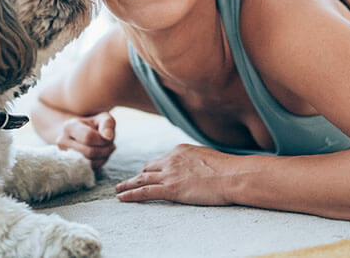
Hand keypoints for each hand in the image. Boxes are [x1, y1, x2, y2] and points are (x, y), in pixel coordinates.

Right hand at [55, 112, 115, 168]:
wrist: (80, 134)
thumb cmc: (95, 125)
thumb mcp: (103, 118)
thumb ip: (107, 124)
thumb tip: (108, 137)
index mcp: (69, 126)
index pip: (88, 137)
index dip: (103, 140)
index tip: (109, 138)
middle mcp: (62, 141)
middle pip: (89, 152)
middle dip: (105, 150)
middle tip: (111, 145)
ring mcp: (64, 155)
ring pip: (89, 163)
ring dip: (103, 157)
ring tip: (106, 149)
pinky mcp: (70, 165)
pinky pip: (88, 169)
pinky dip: (99, 163)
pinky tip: (101, 155)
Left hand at [115, 144, 232, 204]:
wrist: (232, 175)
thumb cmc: (227, 169)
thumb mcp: (207, 157)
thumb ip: (195, 161)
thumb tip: (196, 167)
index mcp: (180, 150)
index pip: (160, 160)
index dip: (151, 168)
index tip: (145, 173)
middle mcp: (170, 160)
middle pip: (147, 168)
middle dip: (137, 175)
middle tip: (127, 182)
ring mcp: (169, 174)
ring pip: (141, 179)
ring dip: (127, 185)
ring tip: (118, 190)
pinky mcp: (170, 189)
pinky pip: (144, 192)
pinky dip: (130, 195)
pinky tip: (122, 198)